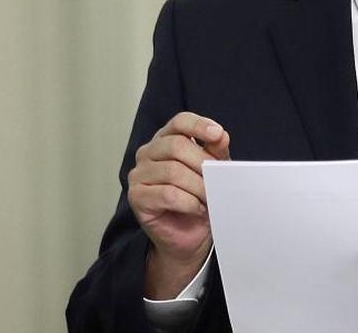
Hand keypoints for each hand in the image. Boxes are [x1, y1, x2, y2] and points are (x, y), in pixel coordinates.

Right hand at [127, 112, 230, 297]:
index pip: (179, 122)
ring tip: (209, 198)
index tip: (217, 134)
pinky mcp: (136, 197)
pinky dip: (189, 202)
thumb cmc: (199, 198)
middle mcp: (148, 153)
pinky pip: (167, 194)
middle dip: (203, 164)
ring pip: (173, 171)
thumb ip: (215, 152)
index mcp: (166, 139)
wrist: (189, 235)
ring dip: (198, 186)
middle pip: (177, 145)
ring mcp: (139, 174)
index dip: (199, 125)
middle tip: (218, 180)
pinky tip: (197, 208)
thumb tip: (220, 135)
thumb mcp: (213, 171)